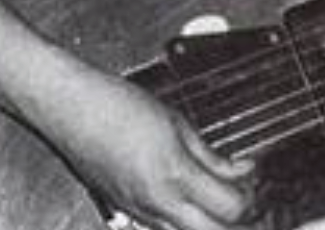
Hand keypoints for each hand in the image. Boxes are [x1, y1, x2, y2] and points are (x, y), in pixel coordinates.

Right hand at [40, 64, 255, 229]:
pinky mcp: (124, 212)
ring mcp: (138, 213)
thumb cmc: (118, 106)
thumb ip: (209, 154)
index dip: (248, 196)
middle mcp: (156, 203)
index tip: (250, 177)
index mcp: (174, 175)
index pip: (229, 207)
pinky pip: (161, 229)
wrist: (74, 110)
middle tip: (240, 194)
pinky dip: (180, 221)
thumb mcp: (177, 122)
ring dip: (205, 222)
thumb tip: (237, 170)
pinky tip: (184, 198)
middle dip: (232, 219)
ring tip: (213, 197)